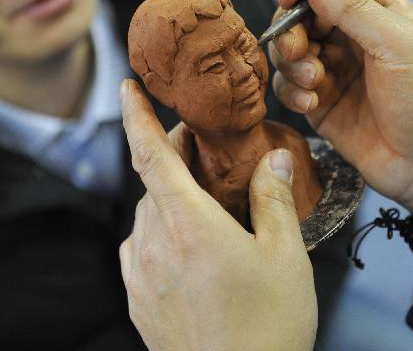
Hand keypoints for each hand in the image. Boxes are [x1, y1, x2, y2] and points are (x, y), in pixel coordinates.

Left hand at [118, 79, 316, 350]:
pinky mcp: (138, 302)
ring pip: (146, 216)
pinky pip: (140, 250)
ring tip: (203, 204)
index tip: (128, 86)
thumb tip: (275, 158)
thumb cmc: (267, 328)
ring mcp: (141, 276)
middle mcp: (155, 244)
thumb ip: (274, 199)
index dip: (137, 114)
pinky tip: (184, 247)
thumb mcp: (285, 255)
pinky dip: (158, 234)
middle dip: (174, 157)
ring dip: (167, 198)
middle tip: (204, 150)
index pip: (150, 153)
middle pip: (153, 182)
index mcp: (188, 224)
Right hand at [269, 0, 412, 225]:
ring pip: (289, 50)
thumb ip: (352, 8)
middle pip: (301, 14)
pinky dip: (292, 91)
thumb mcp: (396, 43)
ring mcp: (335, 70)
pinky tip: (311, 104)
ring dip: (291, 62)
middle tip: (297, 51)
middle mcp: (353, 36)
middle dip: (291, 29)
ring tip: (312, 83)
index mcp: (378, 11)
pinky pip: (289, 86)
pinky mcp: (320, 103)